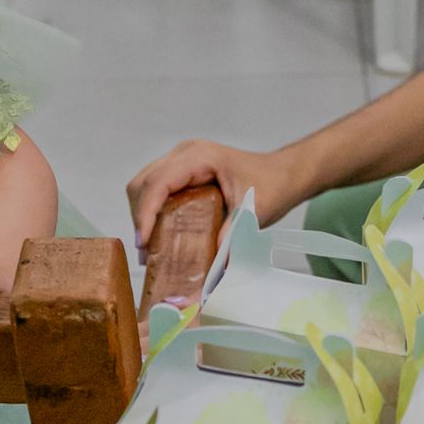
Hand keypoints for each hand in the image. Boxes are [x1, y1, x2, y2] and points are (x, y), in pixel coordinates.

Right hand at [127, 139, 306, 252]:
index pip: (158, 183)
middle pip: (143, 182)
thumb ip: (232, 235)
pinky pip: (155, 189)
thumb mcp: (253, 211)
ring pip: (144, 185)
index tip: (144, 242)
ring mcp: (181, 161)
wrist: (283, 174)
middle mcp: (184, 154)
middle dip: (140, 216)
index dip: (146, 212)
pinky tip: (159, 236)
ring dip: (142, 214)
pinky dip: (151, 211)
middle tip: (146, 251)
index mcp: (199, 157)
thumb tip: (212, 269)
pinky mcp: (182, 172)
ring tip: (150, 248)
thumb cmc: (271, 185)